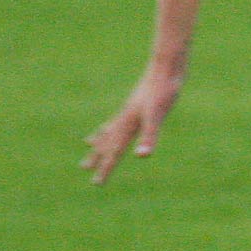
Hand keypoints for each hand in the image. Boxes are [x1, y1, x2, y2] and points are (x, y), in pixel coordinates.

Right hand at [81, 67, 184, 185]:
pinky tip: (113, 121)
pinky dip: (113, 122)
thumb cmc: (164, 90)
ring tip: (87, 143)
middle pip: (108, 141)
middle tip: (83, 167)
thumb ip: (150, 136)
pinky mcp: (139, 101)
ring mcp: (131, 109)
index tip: (95, 184)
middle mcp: (126, 117)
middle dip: (97, 156)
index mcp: (128, 124)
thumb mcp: (158, 115)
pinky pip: (120, 117)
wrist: (167, 66)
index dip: (106, 168)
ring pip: (111, 128)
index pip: (114, 152)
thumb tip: (142, 156)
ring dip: (100, 138)